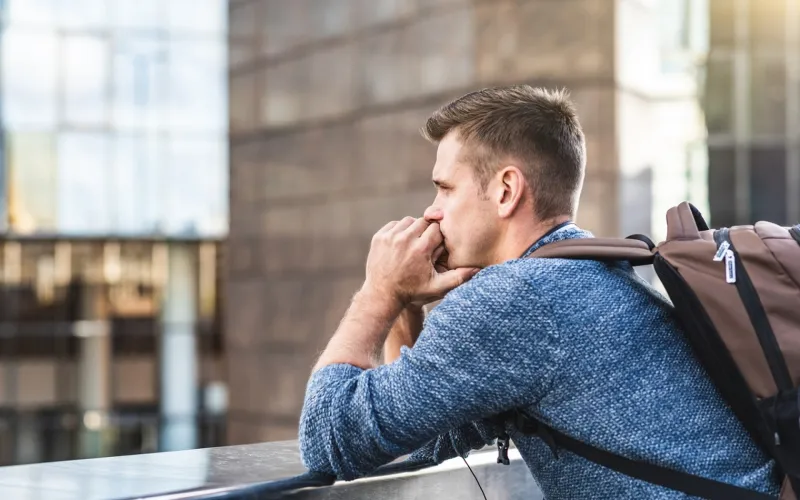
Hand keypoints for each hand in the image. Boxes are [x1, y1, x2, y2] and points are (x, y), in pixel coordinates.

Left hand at [363, 217, 479, 307]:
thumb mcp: (437, 287)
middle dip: (427, 231)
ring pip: (409, 221)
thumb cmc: (412, 292)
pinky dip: (400, 231)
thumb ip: (458, 277)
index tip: (436, 246)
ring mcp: (390, 237)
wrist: (382, 295)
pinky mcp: (379, 237)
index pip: (437, 228)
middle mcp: (405, 239)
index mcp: (421, 249)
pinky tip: (403, 244)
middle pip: (424, 222)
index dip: (439, 236)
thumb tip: (478, 269)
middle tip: (426, 245)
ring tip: (415, 243)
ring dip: (414, 229)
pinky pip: (395, 225)